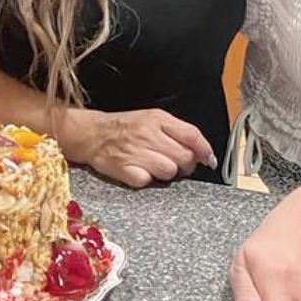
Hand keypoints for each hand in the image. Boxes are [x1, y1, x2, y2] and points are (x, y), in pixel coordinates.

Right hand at [69, 107, 216, 187]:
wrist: (92, 134)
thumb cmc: (126, 127)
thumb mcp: (153, 119)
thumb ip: (178, 131)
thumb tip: (203, 151)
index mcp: (157, 119)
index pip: (191, 135)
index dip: (204, 149)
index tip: (208, 159)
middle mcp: (147, 134)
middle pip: (184, 157)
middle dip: (186, 164)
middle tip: (178, 164)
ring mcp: (135, 152)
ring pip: (169, 171)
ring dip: (168, 173)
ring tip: (158, 167)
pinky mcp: (124, 169)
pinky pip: (147, 181)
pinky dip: (148, 180)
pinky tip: (142, 172)